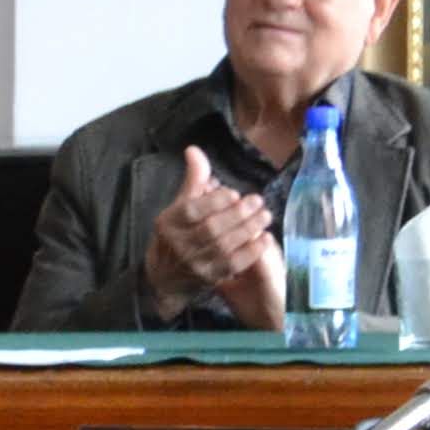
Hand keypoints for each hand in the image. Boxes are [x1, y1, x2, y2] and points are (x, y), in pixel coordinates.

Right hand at [147, 147, 284, 327]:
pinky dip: (252, 250)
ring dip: (249, 229)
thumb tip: (194, 150)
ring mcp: (194, 263)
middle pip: (212, 228)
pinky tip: (265, 238)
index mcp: (168, 223)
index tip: (235, 194)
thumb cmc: (176, 235)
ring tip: (265, 215)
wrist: (164, 279)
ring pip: (225, 245)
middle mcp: (178, 244)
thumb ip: (193, 180)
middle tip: (258, 201)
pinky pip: (234, 263)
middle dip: (239, 213)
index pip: (193, 210)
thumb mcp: (178, 207)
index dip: (217, 201)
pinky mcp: (209, 278)